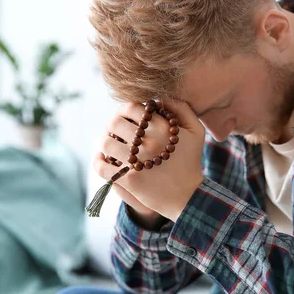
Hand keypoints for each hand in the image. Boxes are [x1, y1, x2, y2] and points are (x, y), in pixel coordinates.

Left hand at [93, 99, 204, 221]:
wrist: (188, 196)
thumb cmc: (190, 161)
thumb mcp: (195, 130)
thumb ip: (181, 107)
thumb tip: (159, 97)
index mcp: (162, 129)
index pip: (132, 108)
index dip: (126, 109)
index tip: (127, 116)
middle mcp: (148, 143)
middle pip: (115, 123)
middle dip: (112, 123)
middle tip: (114, 129)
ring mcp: (136, 163)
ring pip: (106, 143)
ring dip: (104, 141)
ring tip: (109, 143)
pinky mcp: (129, 180)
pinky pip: (102, 167)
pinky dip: (98, 161)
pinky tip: (102, 159)